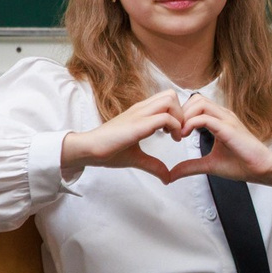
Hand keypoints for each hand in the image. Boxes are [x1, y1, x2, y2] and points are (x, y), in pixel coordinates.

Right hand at [61, 90, 189, 180]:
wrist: (88, 150)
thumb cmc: (108, 151)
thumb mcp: (137, 158)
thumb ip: (154, 165)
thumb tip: (168, 178)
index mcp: (141, 112)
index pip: (166, 99)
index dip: (178, 113)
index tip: (177, 132)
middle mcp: (141, 109)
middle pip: (171, 95)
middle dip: (183, 112)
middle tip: (180, 131)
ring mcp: (139, 114)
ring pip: (170, 100)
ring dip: (180, 117)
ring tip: (176, 135)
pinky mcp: (137, 124)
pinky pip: (165, 118)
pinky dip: (176, 127)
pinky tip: (173, 140)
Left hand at [166, 93, 271, 201]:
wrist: (262, 169)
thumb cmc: (242, 164)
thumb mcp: (209, 165)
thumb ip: (190, 166)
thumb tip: (172, 174)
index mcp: (220, 120)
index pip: (196, 104)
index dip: (181, 115)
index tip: (174, 133)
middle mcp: (224, 115)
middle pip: (195, 99)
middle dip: (180, 112)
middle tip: (174, 131)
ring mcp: (227, 119)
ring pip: (199, 103)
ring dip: (184, 116)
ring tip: (179, 133)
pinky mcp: (229, 128)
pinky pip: (205, 118)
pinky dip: (190, 124)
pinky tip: (185, 136)